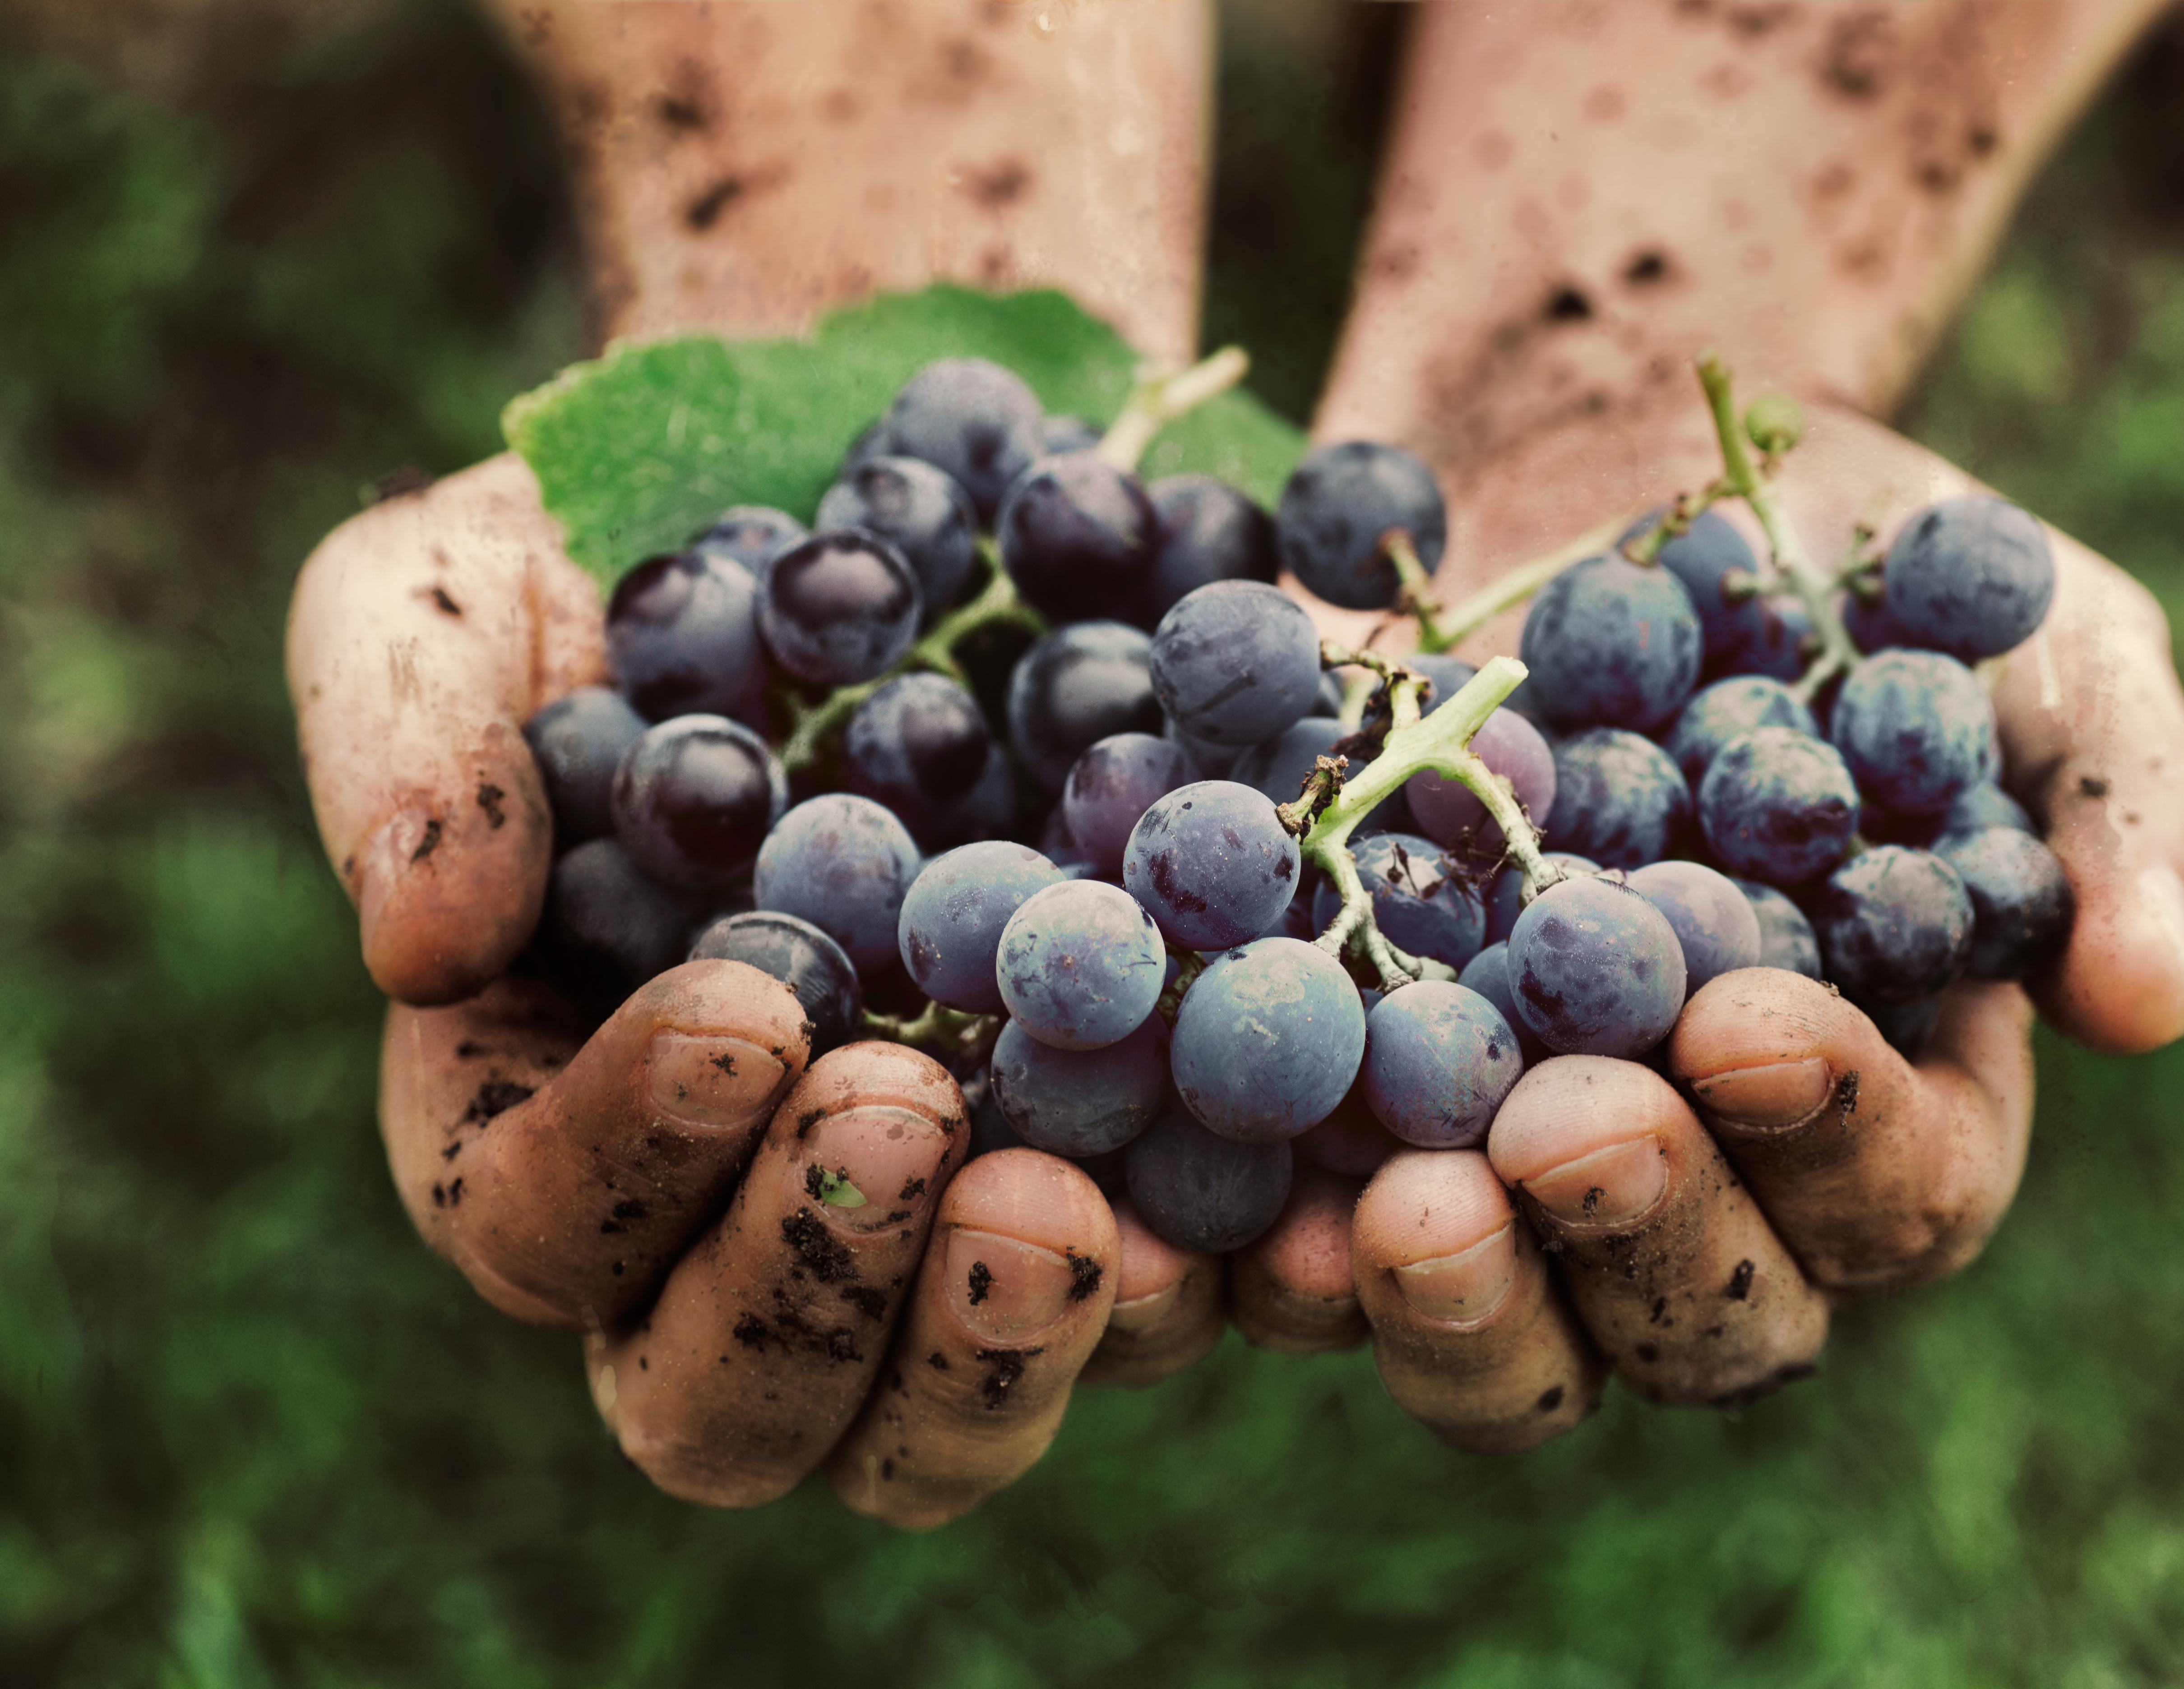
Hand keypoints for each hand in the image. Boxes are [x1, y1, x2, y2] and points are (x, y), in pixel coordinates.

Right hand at [276, 0, 1305, 1524]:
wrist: (909, 492)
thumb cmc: (646, 545)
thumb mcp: (470, 582)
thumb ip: (408, 736)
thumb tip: (418, 944)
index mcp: (565, 1112)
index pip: (545, 1223)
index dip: (627, 1157)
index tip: (746, 1012)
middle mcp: (750, 1208)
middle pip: (739, 1400)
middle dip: (813, 1291)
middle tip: (907, 1116)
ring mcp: (952, 1208)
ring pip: (948, 1413)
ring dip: (1009, 1347)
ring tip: (1089, 1213)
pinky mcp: (1140, 1167)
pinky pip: (1185, 1297)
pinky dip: (1239, 1284)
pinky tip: (1306, 1214)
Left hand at [1322, 405, 2183, 1444]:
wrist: (1605, 462)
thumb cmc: (1857, 567)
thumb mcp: (2036, 644)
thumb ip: (2118, 812)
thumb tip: (2147, 1003)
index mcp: (1892, 1100)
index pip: (1897, 1193)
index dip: (1834, 1133)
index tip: (1748, 1020)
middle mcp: (1709, 1172)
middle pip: (1698, 1313)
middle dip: (1635, 1236)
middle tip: (1562, 1133)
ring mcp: (1514, 1155)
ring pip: (1501, 1324)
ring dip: (1448, 1298)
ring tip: (1387, 1213)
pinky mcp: (1347, 1102)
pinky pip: (1302, 1229)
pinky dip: (1262, 1242)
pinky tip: (1218, 1203)